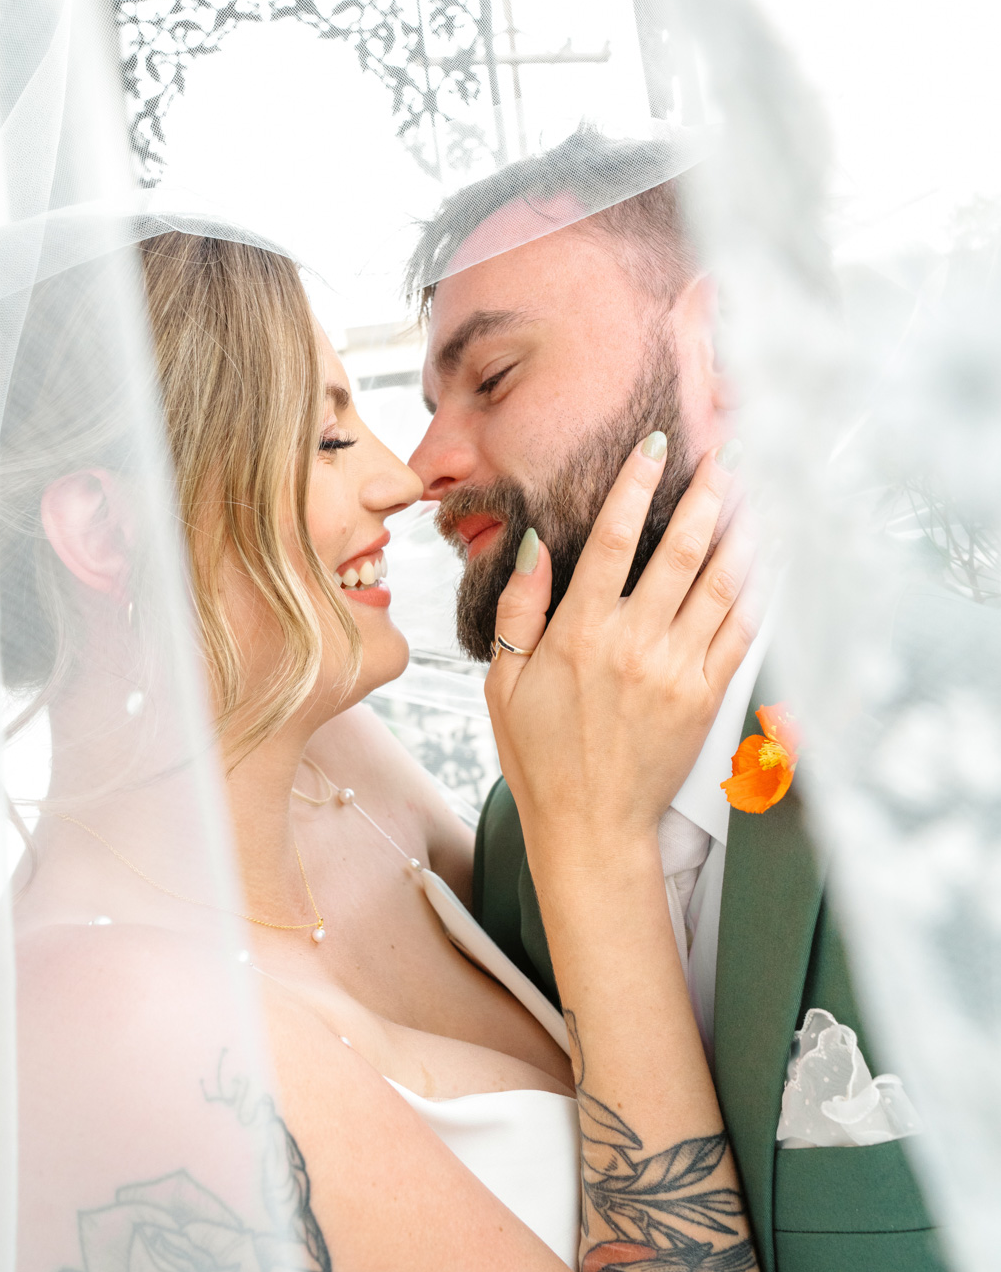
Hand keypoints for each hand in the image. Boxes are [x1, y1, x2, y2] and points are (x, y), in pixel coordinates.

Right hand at [485, 435, 760, 868]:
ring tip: (756, 490)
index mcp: (582, 633)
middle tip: (727, 453)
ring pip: (722, 584)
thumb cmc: (542, 755)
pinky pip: (742, 630)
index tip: (655, 445)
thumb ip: (520, 608)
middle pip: (683, 550)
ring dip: (741, 531)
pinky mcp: (708, 695)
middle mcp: (637, 643)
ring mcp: (679, 669)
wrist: (592, 826)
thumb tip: (535, 544)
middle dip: (709, 493)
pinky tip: (767, 558)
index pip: (616, 539)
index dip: (637, 485)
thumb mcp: (504, 681)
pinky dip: (759, 589)